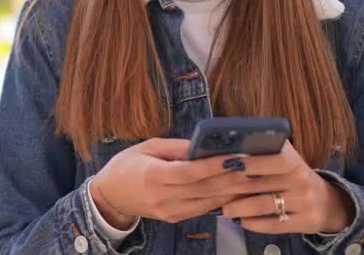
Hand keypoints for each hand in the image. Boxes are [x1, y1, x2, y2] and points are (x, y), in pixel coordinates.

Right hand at [89, 138, 238, 227]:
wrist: (110, 196)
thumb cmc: (127, 165)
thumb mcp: (147, 147)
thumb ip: (175, 147)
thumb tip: (204, 144)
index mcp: (152, 177)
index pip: (189, 173)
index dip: (214, 165)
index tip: (235, 156)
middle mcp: (163, 198)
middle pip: (203, 189)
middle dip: (231, 178)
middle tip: (254, 166)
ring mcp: (170, 212)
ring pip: (208, 202)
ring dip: (232, 191)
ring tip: (252, 177)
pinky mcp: (175, 218)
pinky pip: (203, 209)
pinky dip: (221, 199)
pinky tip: (236, 190)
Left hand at [216, 141, 355, 234]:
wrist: (328, 203)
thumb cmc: (294, 177)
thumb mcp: (285, 161)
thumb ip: (263, 154)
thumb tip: (227, 150)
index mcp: (294, 160)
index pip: (271, 158)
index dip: (248, 161)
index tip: (223, 163)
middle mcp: (301, 179)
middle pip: (260, 184)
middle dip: (232, 187)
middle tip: (210, 190)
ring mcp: (304, 202)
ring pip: (265, 205)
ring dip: (240, 208)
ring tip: (223, 210)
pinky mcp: (305, 222)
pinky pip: (275, 224)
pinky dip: (255, 224)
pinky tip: (241, 222)